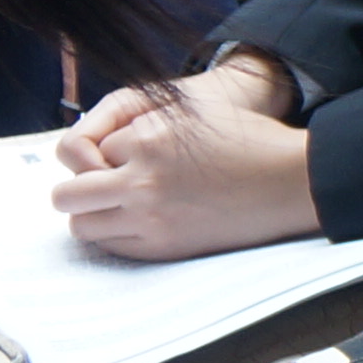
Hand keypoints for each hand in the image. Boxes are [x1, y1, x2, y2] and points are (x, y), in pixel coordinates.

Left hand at [51, 77, 321, 257]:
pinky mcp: (161, 245)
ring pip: (81, 223)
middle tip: (100, 188)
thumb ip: (146, 127)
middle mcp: (141, 178)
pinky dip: (114, 235)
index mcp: (149, 138)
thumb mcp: (195, 116)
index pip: (93, 149)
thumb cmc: (252, 142)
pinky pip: (110, 245)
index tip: (132, 158)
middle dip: (79, 188)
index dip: (110, 154)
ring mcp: (148, 216)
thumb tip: (102, 149)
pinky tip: (138, 224)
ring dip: (93, 214)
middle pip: (68, 193)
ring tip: (118, 208)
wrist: (293, 181)